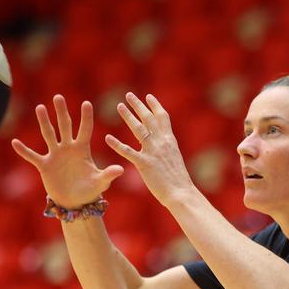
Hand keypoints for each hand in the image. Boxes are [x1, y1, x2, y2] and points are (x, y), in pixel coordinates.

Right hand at [11, 95, 123, 207]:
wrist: (75, 203)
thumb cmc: (90, 191)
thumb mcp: (100, 183)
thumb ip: (108, 175)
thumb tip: (121, 169)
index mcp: (83, 149)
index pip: (85, 129)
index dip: (86, 117)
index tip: (86, 103)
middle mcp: (68, 148)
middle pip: (65, 126)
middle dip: (62, 112)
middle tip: (58, 97)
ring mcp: (55, 155)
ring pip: (49, 135)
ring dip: (44, 122)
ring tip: (40, 108)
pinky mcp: (45, 166)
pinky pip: (32, 156)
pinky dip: (24, 150)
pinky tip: (15, 142)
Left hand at [105, 92, 194, 206]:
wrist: (182, 193)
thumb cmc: (179, 180)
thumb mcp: (175, 159)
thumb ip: (168, 149)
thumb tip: (165, 144)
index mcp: (170, 141)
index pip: (162, 118)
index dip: (155, 106)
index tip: (148, 96)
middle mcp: (162, 143)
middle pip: (149, 118)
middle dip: (138, 105)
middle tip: (128, 95)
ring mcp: (153, 152)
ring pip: (138, 129)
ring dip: (128, 116)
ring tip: (119, 106)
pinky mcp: (144, 164)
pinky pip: (128, 152)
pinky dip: (117, 144)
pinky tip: (107, 138)